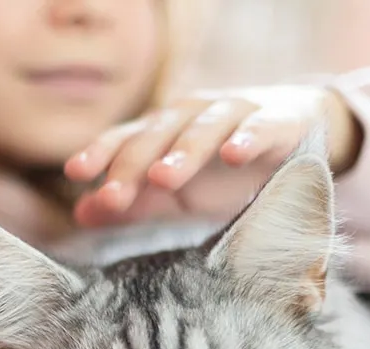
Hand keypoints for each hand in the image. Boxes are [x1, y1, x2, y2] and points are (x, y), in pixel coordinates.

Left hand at [64, 85, 361, 226]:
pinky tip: (234, 155)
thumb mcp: (174, 194)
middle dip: (132, 164)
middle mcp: (191, 116)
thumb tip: (81, 214)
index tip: (75, 174)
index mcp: (161, 133)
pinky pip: (260, 127)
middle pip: (156, 135)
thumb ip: (131, 204)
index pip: (123, 140)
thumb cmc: (223, 171)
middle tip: (114, 195)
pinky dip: (247, 137)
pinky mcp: (277, 120)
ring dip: (182, 151)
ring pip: (202, 128)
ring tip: (164, 178)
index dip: (99, 155)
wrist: (295, 138)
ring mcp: (233, 114)